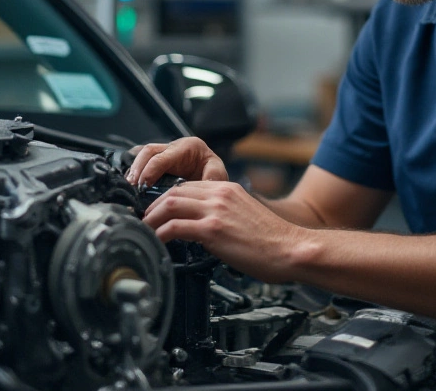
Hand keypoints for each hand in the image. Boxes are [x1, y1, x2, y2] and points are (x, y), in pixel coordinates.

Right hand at [125, 136, 227, 187]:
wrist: (214, 175)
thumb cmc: (214, 174)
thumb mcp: (218, 174)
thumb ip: (212, 177)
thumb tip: (202, 185)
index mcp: (189, 147)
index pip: (163, 157)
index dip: (150, 171)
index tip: (143, 186)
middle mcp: (174, 146)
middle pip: (148, 151)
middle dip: (137, 168)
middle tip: (131, 186)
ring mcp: (164, 152)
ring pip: (142, 154)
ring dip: (134, 171)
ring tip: (128, 187)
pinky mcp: (157, 160)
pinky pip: (141, 160)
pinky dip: (134, 171)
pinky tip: (130, 184)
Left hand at [141, 181, 310, 282]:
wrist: (291, 249)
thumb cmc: (273, 241)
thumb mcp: (245, 217)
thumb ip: (223, 215)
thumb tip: (203, 230)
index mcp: (228, 189)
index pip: (188, 186)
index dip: (167, 198)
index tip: (158, 211)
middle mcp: (220, 195)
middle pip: (174, 192)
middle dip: (153, 206)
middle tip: (144, 221)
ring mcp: (216, 211)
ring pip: (170, 205)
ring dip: (151, 219)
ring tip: (144, 231)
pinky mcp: (213, 229)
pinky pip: (175, 227)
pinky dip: (159, 234)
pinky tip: (156, 243)